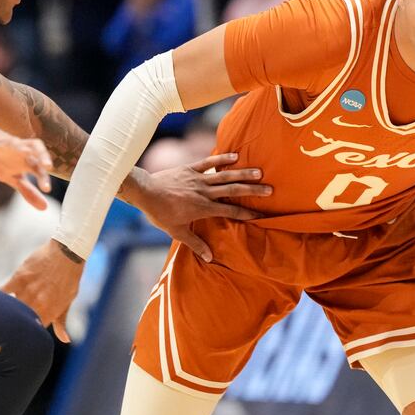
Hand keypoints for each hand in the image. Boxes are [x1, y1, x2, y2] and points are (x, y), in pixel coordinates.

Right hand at [0, 128, 52, 210]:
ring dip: (19, 146)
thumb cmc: (0, 158)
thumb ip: (29, 191)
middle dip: (41, 156)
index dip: (43, 177)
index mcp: (26, 160)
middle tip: (47, 166)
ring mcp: (3, 143)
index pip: (39, 166)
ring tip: (24, 151)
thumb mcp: (14, 178)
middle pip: (34, 148)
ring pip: (13, 142)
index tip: (46, 189)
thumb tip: (45, 207)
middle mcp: (19, 150)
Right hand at [1, 239, 83, 342]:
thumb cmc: (69, 279)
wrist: (67, 254)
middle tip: (2, 333)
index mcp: (49, 313)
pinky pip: (2, 291)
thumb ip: (61, 323)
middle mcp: (36, 305)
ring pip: (9, 309)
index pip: (32, 332)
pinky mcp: (18, 278)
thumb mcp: (66, 302)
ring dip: (2, 315)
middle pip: (18, 323)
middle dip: (10, 329)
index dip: (25, 337)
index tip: (18, 340)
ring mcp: (27, 291)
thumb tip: (65, 341)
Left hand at [136, 152, 267, 261]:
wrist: (144, 192)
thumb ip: (195, 244)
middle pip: (233, 191)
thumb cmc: (160, 214)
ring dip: (242, 173)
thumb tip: (210, 258)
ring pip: (224, 175)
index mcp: (203, 208)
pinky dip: (222, 159)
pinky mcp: (190, 168)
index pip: (230, 212)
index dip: (246, 213)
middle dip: (252, 191)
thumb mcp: (177, 232)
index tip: (260, 215)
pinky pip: (208, 162)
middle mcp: (204, 192)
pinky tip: (235, 156)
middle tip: (269, 190)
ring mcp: (198, 178)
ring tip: (259, 172)